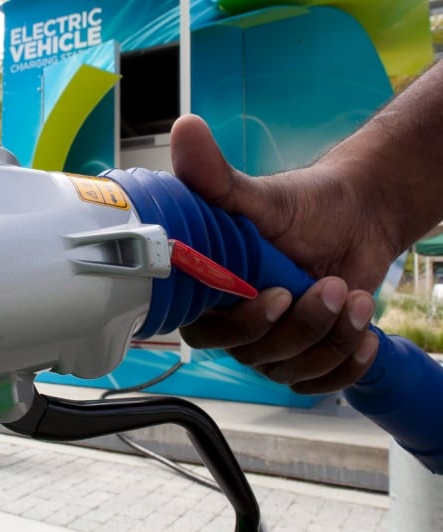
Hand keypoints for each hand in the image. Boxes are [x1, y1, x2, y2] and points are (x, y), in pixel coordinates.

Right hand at [170, 115, 384, 392]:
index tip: (272, 295)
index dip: (237, 325)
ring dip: (330, 338)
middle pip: (252, 356)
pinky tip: (364, 334)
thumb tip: (183, 130)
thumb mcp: (261, 194)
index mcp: (211, 291)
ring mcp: (272, 345)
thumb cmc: (307, 204)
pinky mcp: (307, 357)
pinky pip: (318, 384)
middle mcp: (235, 323)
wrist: (359, 216)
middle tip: (328, 286)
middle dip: (299, 327)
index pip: (204, 332)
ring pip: (291, 370)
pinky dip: (346, 365)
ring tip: (352, 297)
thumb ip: (217, 178)